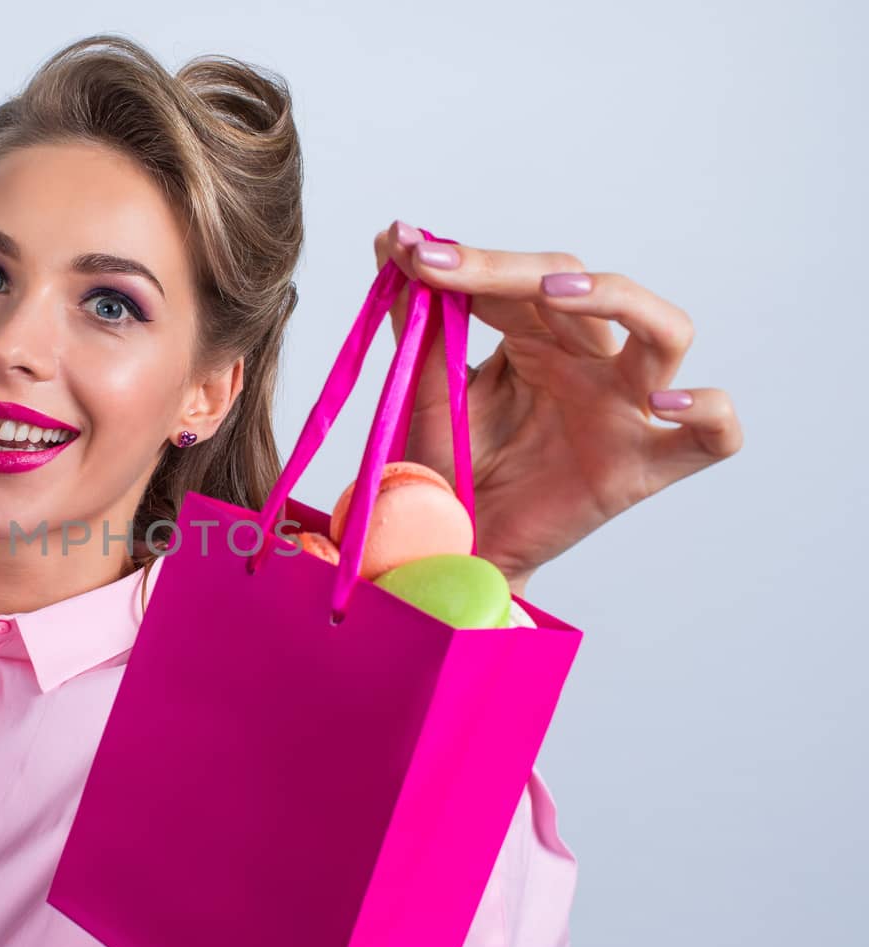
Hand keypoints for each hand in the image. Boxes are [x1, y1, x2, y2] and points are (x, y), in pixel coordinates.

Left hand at [373, 221, 742, 595]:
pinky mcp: (644, 468)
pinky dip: (708, 412)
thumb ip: (416, 318)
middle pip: (583, 289)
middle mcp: (588, 365)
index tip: (408, 251)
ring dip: (618, 300)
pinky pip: (714, 438)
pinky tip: (664, 404)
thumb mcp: (424, 388)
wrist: (449, 548)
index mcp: (538, 341)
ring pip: (667, 333)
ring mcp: (623, 411)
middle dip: (509, 269)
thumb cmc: (447, 470)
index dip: (468, 261)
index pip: (520, 280)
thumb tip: (393, 236)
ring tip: (554, 294)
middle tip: (444, 266)